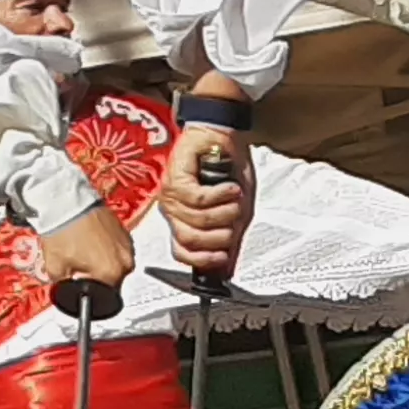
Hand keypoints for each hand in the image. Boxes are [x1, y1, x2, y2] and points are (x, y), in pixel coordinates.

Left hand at [32, 206, 134, 293]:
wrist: (65, 201)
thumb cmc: (62, 232)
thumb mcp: (54, 266)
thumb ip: (62, 285)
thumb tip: (64, 288)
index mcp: (111, 273)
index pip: (104, 295)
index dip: (88, 291)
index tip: (78, 284)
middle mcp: (125, 261)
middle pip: (112, 279)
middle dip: (95, 276)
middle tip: (77, 265)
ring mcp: (127, 244)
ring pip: (115, 263)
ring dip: (102, 261)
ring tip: (82, 249)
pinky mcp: (125, 231)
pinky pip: (117, 248)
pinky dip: (105, 247)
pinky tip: (89, 240)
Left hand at [162, 125, 253, 281]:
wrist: (223, 138)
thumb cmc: (229, 172)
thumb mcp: (237, 212)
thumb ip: (230, 239)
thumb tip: (228, 270)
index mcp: (185, 222)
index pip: (182, 253)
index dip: (203, 260)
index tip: (223, 256)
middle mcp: (174, 211)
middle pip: (191, 240)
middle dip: (221, 234)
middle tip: (234, 217)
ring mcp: (171, 195)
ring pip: (198, 220)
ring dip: (226, 211)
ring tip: (233, 197)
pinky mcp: (175, 178)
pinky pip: (198, 199)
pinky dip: (221, 195)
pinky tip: (229, 188)